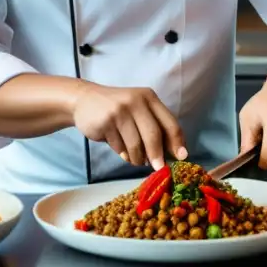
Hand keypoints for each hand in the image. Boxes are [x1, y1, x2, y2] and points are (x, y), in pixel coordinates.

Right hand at [71, 82, 187, 169]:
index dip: (177, 142)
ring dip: (137, 158)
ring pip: (136, 145)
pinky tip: (121, 149)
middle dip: (157, 155)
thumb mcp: (138, 110)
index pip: (169, 122)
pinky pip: (120, 147)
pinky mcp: (106, 122)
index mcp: (149, 98)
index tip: (182, 157)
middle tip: (159, 168)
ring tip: (135, 158)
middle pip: (154, 135)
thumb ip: (154, 127)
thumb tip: (172, 154)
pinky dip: (123, 154)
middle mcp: (136, 101)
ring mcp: (120, 111)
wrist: (84, 100)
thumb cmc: (118, 109)